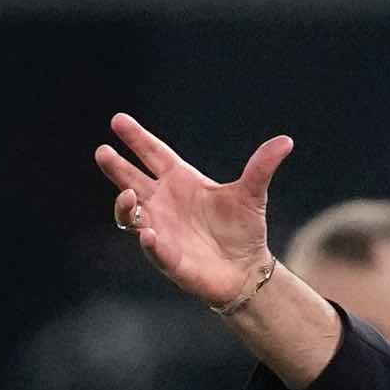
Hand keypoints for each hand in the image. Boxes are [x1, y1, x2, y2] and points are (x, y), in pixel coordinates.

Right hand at [94, 113, 293, 306]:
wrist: (246, 268)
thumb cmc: (243, 229)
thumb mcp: (252, 194)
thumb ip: (262, 167)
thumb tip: (286, 141)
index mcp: (181, 181)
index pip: (153, 154)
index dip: (137, 139)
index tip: (118, 121)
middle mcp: (164, 202)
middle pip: (132, 180)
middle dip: (117, 167)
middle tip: (103, 152)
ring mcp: (160, 228)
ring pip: (130, 214)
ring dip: (125, 205)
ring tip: (128, 195)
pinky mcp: (167, 256)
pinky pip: (152, 247)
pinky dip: (149, 241)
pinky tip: (149, 233)